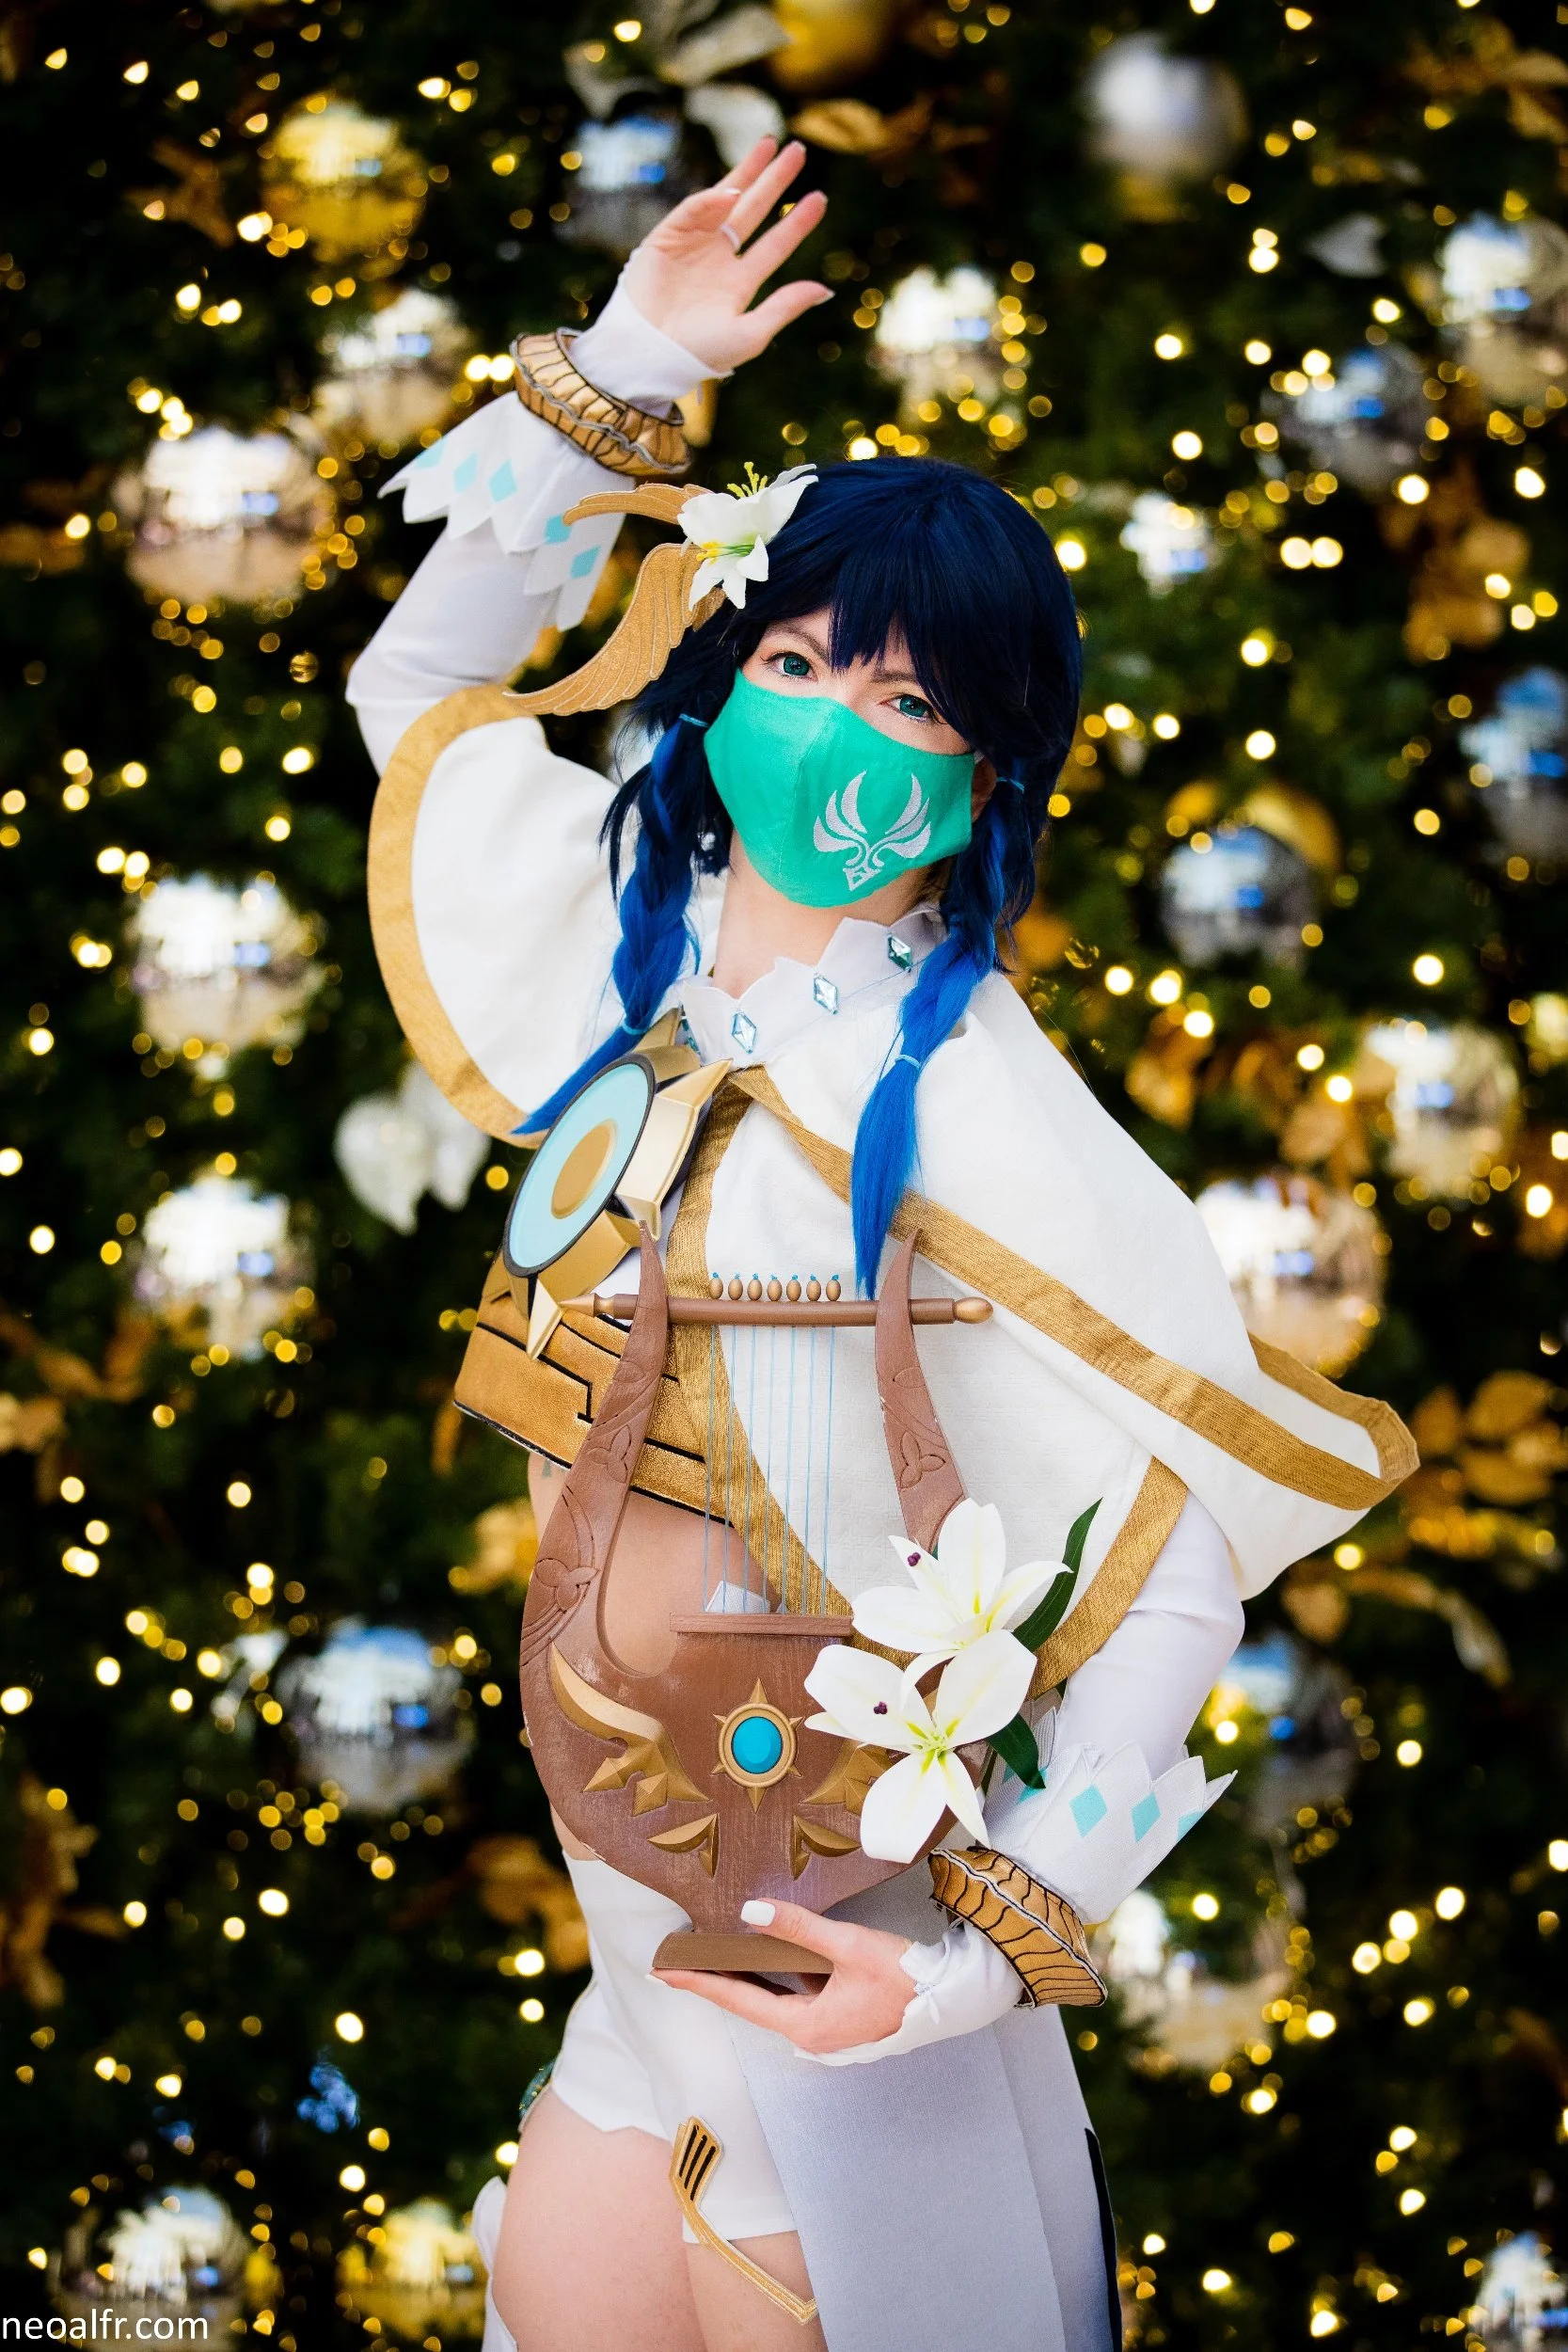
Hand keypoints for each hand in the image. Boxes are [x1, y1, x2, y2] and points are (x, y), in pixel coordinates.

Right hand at [619, 137, 829, 376]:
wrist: (650, 353)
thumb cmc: (700, 352)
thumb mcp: (750, 334)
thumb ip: (785, 308)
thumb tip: (824, 290)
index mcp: (740, 283)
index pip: (775, 244)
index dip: (797, 222)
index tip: (820, 198)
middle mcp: (719, 258)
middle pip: (754, 210)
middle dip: (774, 180)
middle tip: (797, 150)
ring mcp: (694, 244)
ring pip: (726, 199)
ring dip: (747, 172)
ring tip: (769, 145)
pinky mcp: (667, 237)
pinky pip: (692, 211)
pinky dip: (710, 200)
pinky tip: (734, 191)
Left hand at [655, 1898, 915, 2054]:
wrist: (950, 1999)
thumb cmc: (903, 1977)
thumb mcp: (849, 1946)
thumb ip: (799, 1928)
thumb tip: (751, 1912)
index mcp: (807, 2026)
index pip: (739, 2000)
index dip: (701, 1983)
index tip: (664, 1973)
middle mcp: (811, 2035)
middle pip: (752, 2003)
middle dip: (715, 1980)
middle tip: (678, 1963)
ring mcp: (827, 2029)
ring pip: (775, 1999)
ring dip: (746, 1977)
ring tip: (712, 1955)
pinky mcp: (842, 2017)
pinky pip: (798, 1996)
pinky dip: (778, 1977)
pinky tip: (768, 1955)